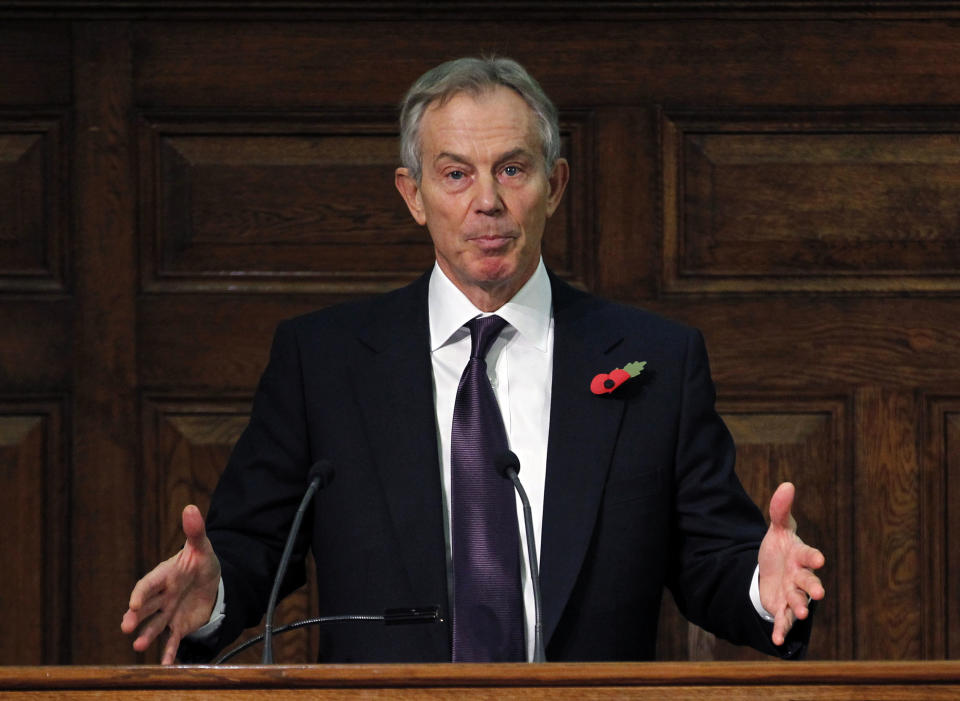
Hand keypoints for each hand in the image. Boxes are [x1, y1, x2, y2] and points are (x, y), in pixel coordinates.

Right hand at [121, 505, 220, 663]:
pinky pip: (173, 640)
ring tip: (138, 647)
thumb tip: (190, 507)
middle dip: (135, 616)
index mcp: (165, 575)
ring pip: (155, 625)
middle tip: (125, 626)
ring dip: (147, 635)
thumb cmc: (201, 562)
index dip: (141, 593)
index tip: (134, 602)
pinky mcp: (179, 625)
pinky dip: (169, 652)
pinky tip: (167, 664)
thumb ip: (195, 531)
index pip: (148, 584)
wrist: (213, 581)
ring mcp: (169, 612)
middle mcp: (162, 596)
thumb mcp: (202, 547)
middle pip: (146, 607)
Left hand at [758, 482, 825, 645]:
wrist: (771, 571)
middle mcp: (800, 576)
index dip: (812, 556)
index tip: (818, 558)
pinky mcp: (782, 608)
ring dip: (800, 609)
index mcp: (800, 556)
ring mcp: (793, 594)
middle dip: (813, 586)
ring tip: (802, 615)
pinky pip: (783, 621)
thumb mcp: (777, 529)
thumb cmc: (780, 548)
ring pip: (799, 602)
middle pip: (808, 581)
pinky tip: (776, 641)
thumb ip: (780, 510)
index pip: (808, 555)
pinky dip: (781, 631)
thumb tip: (787, 485)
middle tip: (818, 593)